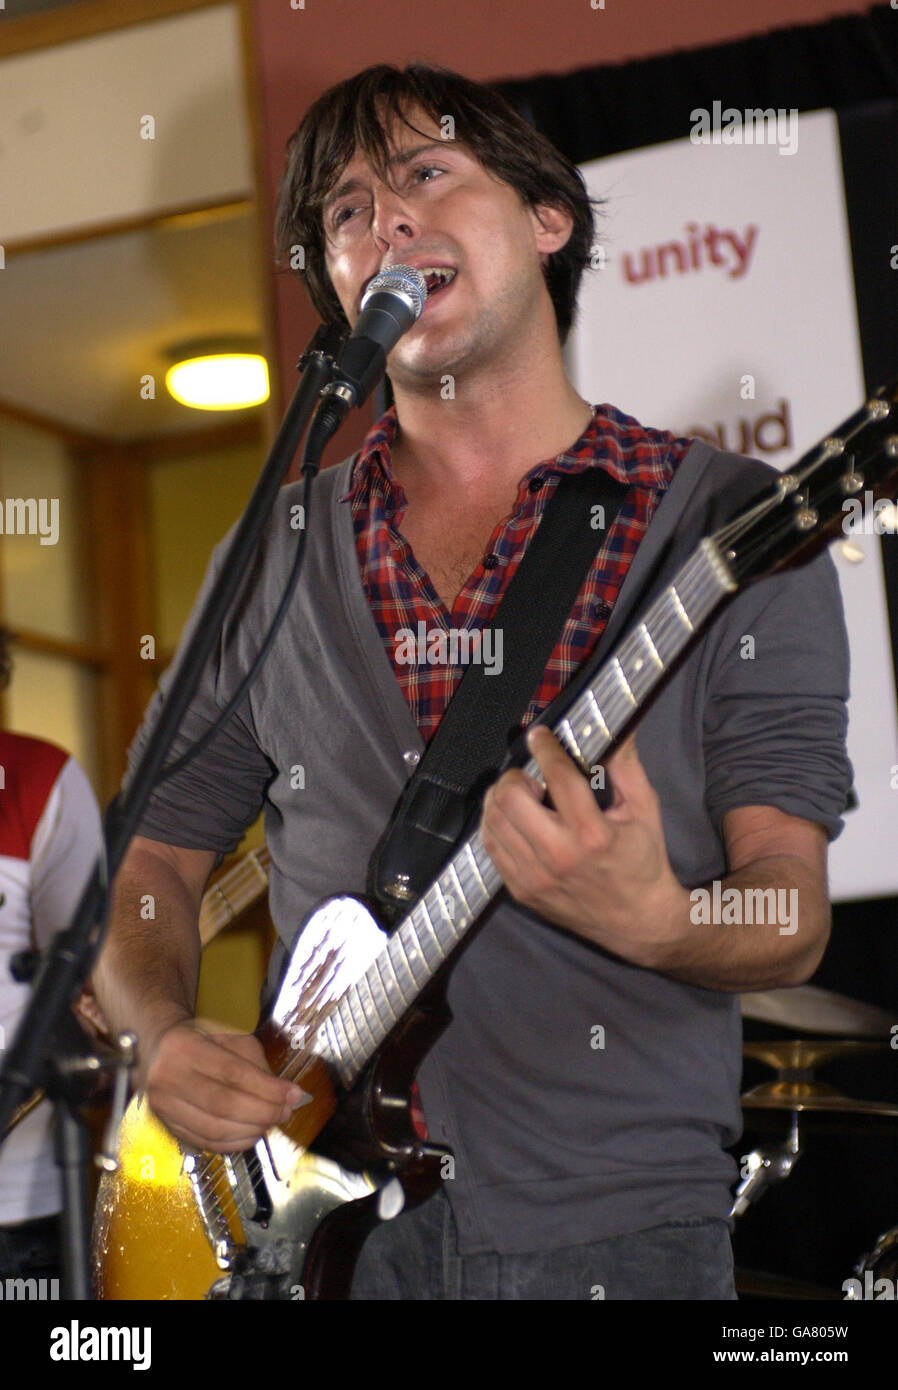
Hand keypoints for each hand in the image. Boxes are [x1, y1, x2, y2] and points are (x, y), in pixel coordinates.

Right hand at [143, 1017, 307, 1152]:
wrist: (157, 1049)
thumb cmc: (199, 1040)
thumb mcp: (229, 1036)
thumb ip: (255, 1064)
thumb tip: (283, 1094)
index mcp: (184, 1047)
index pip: (233, 1073)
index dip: (267, 1088)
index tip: (294, 1094)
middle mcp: (167, 1077)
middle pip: (224, 1105)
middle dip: (263, 1112)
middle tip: (285, 1111)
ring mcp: (163, 1106)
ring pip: (215, 1129)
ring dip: (251, 1130)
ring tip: (271, 1121)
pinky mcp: (166, 1125)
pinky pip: (206, 1142)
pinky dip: (234, 1143)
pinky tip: (252, 1133)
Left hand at [479, 725, 687, 965]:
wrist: (638, 922)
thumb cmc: (643, 863)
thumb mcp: (644, 810)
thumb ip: (626, 765)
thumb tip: (620, 726)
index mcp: (593, 834)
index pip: (557, 777)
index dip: (545, 747)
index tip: (539, 735)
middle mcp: (559, 856)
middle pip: (511, 798)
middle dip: (517, 775)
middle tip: (531, 775)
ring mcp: (535, 877)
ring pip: (494, 821)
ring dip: (502, 798)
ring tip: (522, 795)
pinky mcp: (521, 891)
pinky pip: (491, 847)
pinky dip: (496, 825)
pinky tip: (514, 819)